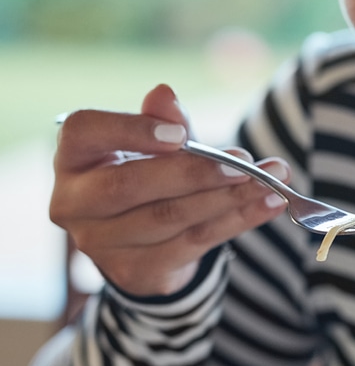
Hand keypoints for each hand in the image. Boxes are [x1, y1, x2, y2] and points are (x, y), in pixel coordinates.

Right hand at [51, 83, 289, 296]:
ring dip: (228, 198)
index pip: (85, 132)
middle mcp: (74, 203)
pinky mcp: (135, 271)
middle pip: (130, 185)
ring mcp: (100, 243)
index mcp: (72, 157)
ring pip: (169, 217)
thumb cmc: (148, 175)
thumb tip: (165, 94)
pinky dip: (238, 221)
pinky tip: (270, 204)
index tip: (181, 134)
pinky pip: (194, 243)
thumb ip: (163, 122)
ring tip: (270, 181)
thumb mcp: (155, 145)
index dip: (131, 130)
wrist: (144, 244)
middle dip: (193, 173)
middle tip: (243, 162)